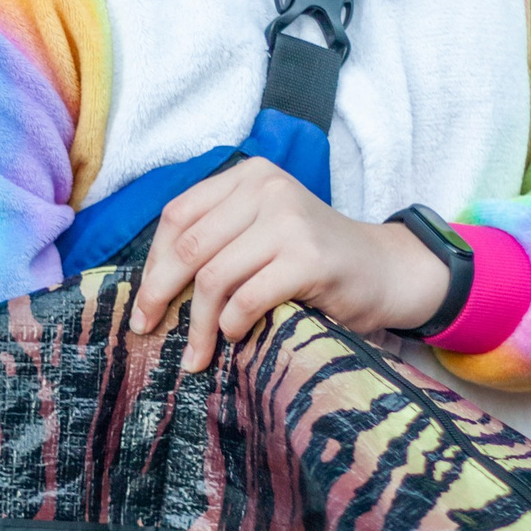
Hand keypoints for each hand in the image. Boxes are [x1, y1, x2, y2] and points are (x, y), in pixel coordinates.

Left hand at [129, 156, 450, 370]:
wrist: (385, 270)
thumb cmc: (314, 261)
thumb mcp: (261, 232)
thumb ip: (217, 241)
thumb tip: (150, 290)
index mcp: (248, 176)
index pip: (178, 216)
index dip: (153, 265)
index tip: (144, 304)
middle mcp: (267, 188)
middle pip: (189, 247)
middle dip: (160, 296)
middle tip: (147, 331)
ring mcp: (289, 221)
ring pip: (213, 278)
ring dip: (198, 325)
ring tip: (197, 353)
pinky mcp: (308, 259)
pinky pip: (247, 299)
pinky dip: (232, 325)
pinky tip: (236, 338)